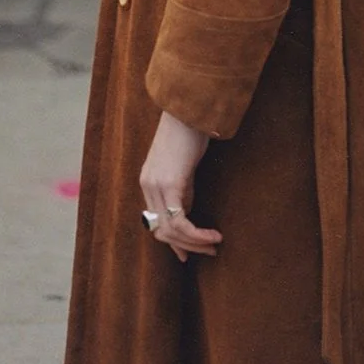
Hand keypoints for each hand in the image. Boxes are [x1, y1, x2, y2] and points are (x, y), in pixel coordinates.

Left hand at [139, 111, 222, 261]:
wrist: (190, 108)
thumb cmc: (190, 132)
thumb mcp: (183, 166)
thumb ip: (182, 188)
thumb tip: (187, 212)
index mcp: (148, 182)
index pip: (156, 223)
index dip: (173, 243)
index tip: (189, 255)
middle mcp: (148, 186)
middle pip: (162, 232)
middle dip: (187, 247)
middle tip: (210, 251)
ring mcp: (156, 186)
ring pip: (171, 232)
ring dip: (196, 243)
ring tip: (215, 244)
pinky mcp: (170, 184)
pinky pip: (180, 223)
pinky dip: (198, 235)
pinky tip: (214, 235)